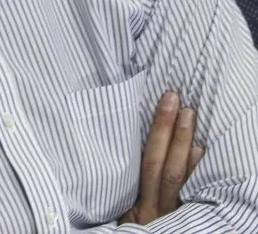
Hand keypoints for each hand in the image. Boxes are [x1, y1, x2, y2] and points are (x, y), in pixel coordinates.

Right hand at [120, 91, 203, 224]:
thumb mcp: (121, 217)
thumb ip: (124, 194)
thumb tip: (117, 157)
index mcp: (135, 203)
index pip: (144, 162)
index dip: (156, 132)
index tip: (164, 103)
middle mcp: (154, 207)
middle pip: (159, 162)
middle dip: (167, 128)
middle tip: (174, 98)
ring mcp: (172, 214)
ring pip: (176, 175)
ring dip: (183, 142)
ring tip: (190, 114)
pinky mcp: (184, 221)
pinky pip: (192, 193)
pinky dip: (196, 170)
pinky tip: (201, 151)